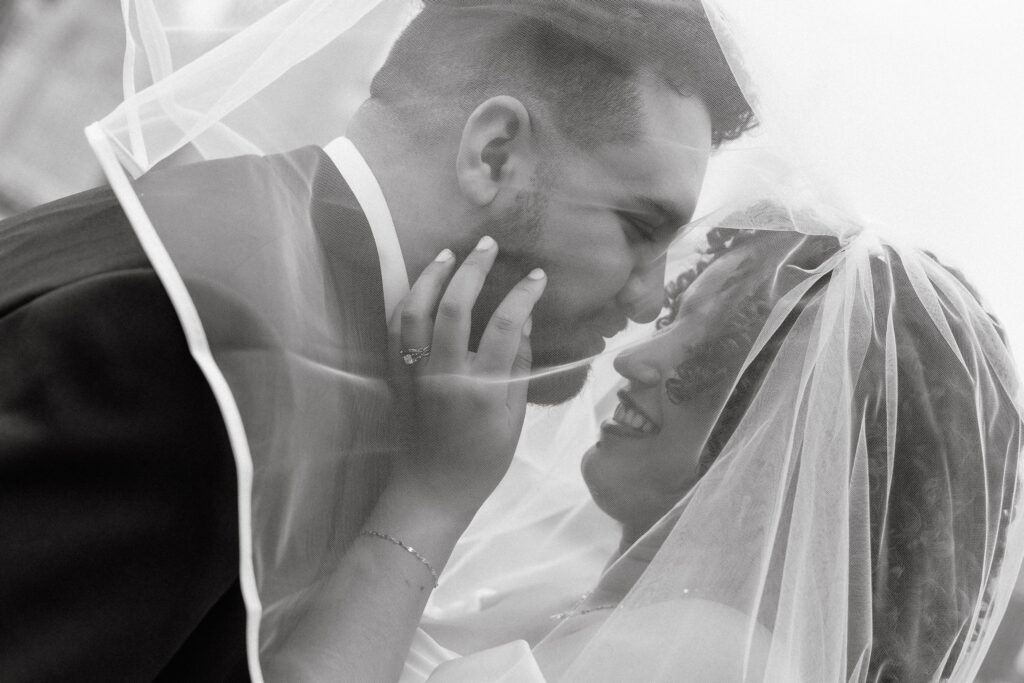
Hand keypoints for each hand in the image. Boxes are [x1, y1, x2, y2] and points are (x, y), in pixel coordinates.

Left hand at [389, 235, 545, 516]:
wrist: (430, 492)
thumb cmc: (482, 462)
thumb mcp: (514, 421)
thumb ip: (518, 368)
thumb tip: (522, 320)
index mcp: (483, 390)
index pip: (505, 326)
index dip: (523, 294)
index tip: (537, 275)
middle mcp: (445, 376)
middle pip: (455, 307)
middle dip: (473, 269)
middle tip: (487, 245)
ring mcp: (415, 375)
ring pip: (416, 312)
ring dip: (432, 276)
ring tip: (448, 252)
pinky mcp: (395, 377)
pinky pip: (395, 331)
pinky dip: (406, 303)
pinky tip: (419, 284)